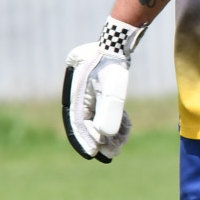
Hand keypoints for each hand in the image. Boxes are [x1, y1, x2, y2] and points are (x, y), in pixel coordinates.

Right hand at [61, 19, 142, 161]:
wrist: (118, 44)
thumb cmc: (113, 65)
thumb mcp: (113, 88)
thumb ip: (109, 110)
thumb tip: (106, 135)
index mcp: (75, 95)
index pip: (77, 123)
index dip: (84, 139)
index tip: (92, 154)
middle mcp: (78, 96)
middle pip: (86, 124)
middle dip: (98, 140)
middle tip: (111, 155)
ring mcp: (88, 94)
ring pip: (96, 120)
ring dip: (108, 133)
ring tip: (120, 146)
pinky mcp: (98, 92)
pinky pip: (103, 112)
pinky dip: (113, 121)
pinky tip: (124, 129)